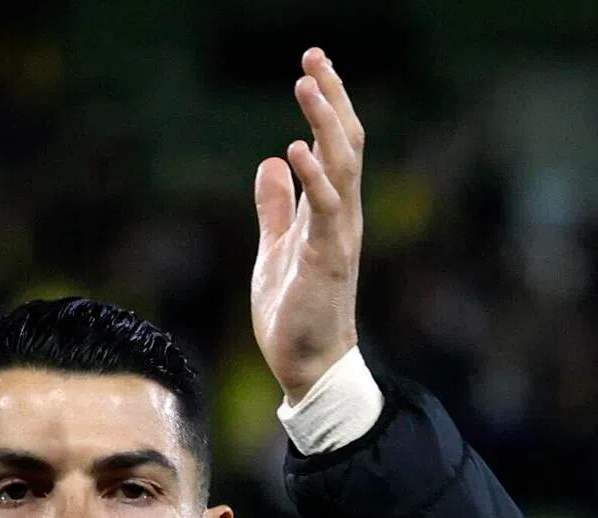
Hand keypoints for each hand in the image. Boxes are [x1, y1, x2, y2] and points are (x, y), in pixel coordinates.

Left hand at [251, 48, 363, 403]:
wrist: (306, 365)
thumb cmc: (295, 312)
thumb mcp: (277, 248)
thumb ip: (277, 207)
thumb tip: (269, 163)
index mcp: (329, 212)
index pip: (334, 146)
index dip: (325, 106)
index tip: (312, 65)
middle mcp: (341, 217)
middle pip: (345, 143)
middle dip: (331, 99)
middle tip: (313, 55)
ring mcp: (337, 237)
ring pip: (342, 166)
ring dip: (325, 124)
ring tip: (307, 85)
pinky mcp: (327, 261)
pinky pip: (326, 211)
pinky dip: (314, 178)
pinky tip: (294, 149)